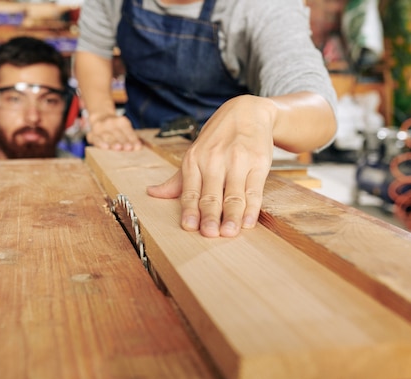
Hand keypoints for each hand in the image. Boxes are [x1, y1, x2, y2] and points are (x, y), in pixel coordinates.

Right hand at [86, 114, 141, 150]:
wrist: (100, 119)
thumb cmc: (117, 129)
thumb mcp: (125, 129)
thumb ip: (132, 138)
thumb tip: (138, 147)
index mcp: (121, 121)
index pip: (127, 130)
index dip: (132, 138)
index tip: (137, 146)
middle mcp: (109, 122)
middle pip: (117, 133)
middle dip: (123, 141)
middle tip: (129, 147)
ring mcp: (100, 128)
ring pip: (107, 136)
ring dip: (113, 143)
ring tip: (119, 148)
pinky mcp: (91, 135)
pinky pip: (96, 139)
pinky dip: (100, 143)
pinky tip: (105, 147)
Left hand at [147, 95, 274, 236]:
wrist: (247, 112)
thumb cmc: (217, 138)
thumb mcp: (195, 153)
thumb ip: (178, 180)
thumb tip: (152, 193)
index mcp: (194, 159)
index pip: (190, 190)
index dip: (189, 210)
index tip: (189, 227)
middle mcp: (214, 160)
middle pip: (211, 195)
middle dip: (210, 216)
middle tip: (209, 234)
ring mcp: (237, 161)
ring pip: (233, 195)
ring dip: (232, 216)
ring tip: (230, 232)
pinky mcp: (258, 163)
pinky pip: (254, 190)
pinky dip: (251, 208)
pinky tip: (248, 221)